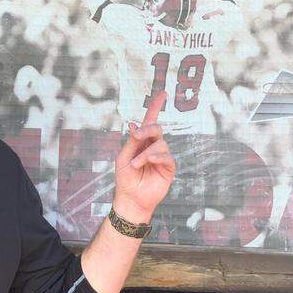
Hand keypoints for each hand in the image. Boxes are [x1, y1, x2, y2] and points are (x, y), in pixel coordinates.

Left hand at [113, 91, 175, 222]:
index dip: (156, 107)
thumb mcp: (123, 156)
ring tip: (135, 164)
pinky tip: (147, 163)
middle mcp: (153, 146)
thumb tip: (134, 123)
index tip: (163, 93)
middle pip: (156, 128)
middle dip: (148, 128)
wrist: (131, 198)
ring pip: (160, 143)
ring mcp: (161, 157)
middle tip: (137, 136)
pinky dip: (155, 157)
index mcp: (141, 141)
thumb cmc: (125, 179)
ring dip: (146, 153)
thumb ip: (132, 141)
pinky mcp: (168, 168)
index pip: (150, 121)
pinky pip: (166, 156)